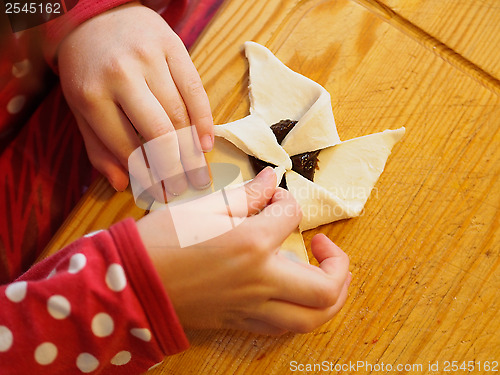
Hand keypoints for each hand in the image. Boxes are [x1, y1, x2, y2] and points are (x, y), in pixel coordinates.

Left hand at [58, 2, 212, 191]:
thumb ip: (99, 148)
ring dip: (192, 151)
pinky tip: (206, 143)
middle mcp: (121, 75)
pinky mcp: (173, 47)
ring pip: (180, 114)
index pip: (126, 147)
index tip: (160, 195)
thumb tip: (123, 184)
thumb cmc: (87, 69)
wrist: (96, 16)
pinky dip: (204, 120)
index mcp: (91, 95)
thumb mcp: (80, 108)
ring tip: (199, 175)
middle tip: (185, 190)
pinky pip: (195, 90)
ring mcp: (150, 59)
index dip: (147, 176)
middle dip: (175, 169)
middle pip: (160, 133)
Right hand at [137, 168, 350, 334]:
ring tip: (325, 275)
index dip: (287, 200)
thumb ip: (246, 196)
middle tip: (325, 245)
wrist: (129, 283)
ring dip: (331, 296)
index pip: (291, 216)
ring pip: (312, 318)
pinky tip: (293, 293)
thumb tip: (271, 180)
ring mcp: (252, 308)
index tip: (275, 196)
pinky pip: (284, 326)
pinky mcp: (240, 322)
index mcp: (251, 244)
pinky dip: (301, 310)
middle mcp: (260, 282)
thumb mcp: (203, 208)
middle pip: (327, 288)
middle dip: (339, 264)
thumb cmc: (160, 241)